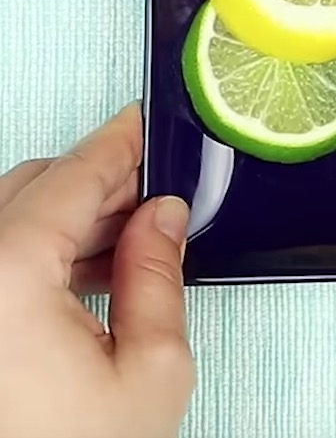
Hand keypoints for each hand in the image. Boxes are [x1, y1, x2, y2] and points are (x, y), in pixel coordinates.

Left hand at [0, 104, 193, 437]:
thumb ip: (158, 275)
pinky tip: (83, 278)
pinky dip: (36, 254)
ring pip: (7, 222)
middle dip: (97, 184)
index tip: (142, 124)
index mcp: (8, 274)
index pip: (71, 179)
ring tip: (128, 246)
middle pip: (31, 189)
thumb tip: (162, 218)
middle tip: (154, 195)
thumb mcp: (149, 369)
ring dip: (67, 221)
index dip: (117, 145)